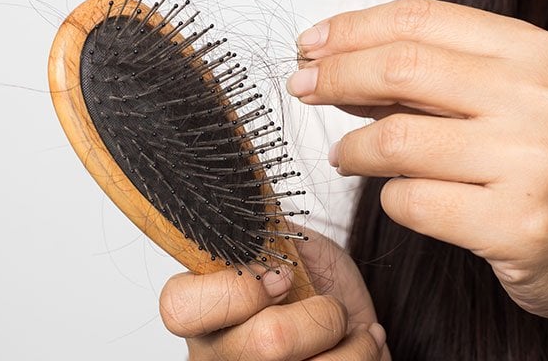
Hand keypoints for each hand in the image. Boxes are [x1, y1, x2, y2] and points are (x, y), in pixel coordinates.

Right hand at [159, 228, 390, 359]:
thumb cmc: (312, 282)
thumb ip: (261, 231)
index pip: (181, 309)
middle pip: (268, 342)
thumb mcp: (284, 246)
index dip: (239, 290)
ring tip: (347, 325)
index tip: (278, 275)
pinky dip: (366, 353)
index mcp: (201, 314)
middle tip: (327, 305)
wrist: (351, 319)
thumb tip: (250, 202)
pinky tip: (357, 342)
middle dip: (318, 314)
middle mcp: (220, 358)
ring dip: (348, 337)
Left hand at [287, 0, 547, 324]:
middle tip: (302, 88)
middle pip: (400, 67)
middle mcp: (537, 97)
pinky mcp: (516, 224)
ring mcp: (531, 161)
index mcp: (532, 51)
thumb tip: (335, 62)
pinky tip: (397, 196)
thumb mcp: (501, 99)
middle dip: (334, 76)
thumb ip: (427, 76)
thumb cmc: (539, 166)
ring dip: (352, 150)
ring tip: (346, 157)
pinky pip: (411, 201)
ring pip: (395, 140)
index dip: (351, 28)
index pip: (419, 19)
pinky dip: (388, 198)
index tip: (310, 45)